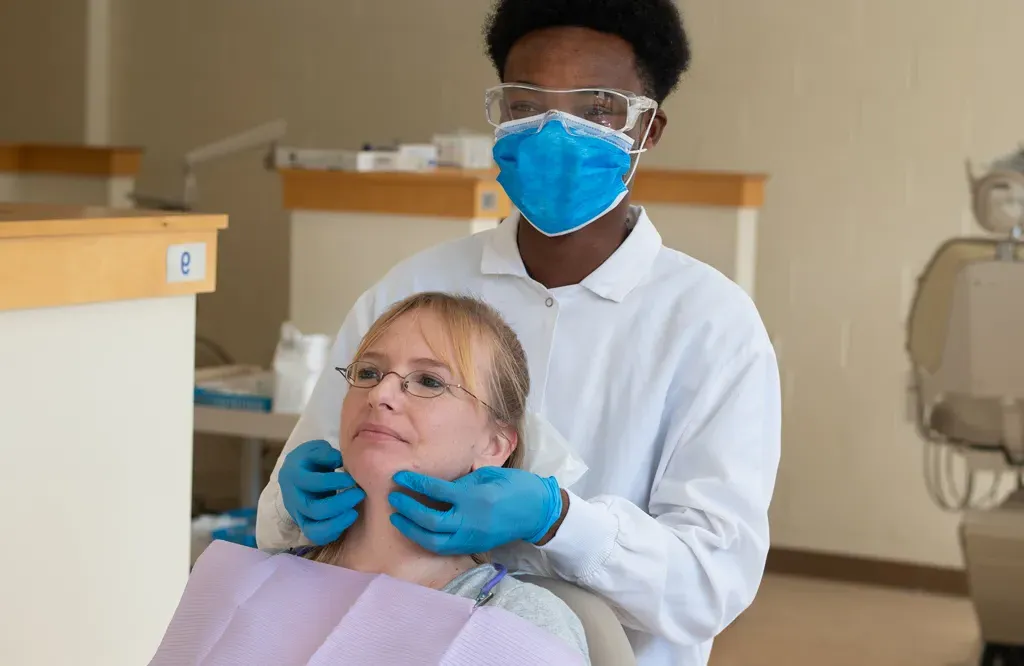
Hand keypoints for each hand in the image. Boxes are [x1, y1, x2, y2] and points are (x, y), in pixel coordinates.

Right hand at [279, 440, 365, 545]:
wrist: (297, 473)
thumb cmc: (311, 459)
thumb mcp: (316, 449)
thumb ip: (325, 454)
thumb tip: (338, 461)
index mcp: (293, 475)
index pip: (312, 483)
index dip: (334, 481)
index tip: (352, 479)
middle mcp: (292, 498)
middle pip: (313, 509)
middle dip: (339, 504)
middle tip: (359, 494)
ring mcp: (297, 514)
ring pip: (313, 529)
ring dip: (338, 521)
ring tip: (354, 511)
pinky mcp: (305, 525)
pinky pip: (318, 537)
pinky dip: (334, 530)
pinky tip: (348, 518)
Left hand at [387, 467, 562, 554]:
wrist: (537, 512)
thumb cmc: (515, 486)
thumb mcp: (488, 475)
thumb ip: (462, 482)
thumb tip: (438, 485)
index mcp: (474, 498)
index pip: (436, 491)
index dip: (415, 484)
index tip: (399, 477)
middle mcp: (470, 521)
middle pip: (429, 520)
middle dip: (408, 509)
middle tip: (394, 498)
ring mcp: (471, 537)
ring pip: (433, 540)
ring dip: (411, 530)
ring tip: (398, 518)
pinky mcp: (473, 547)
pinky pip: (444, 548)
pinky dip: (426, 540)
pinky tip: (416, 530)